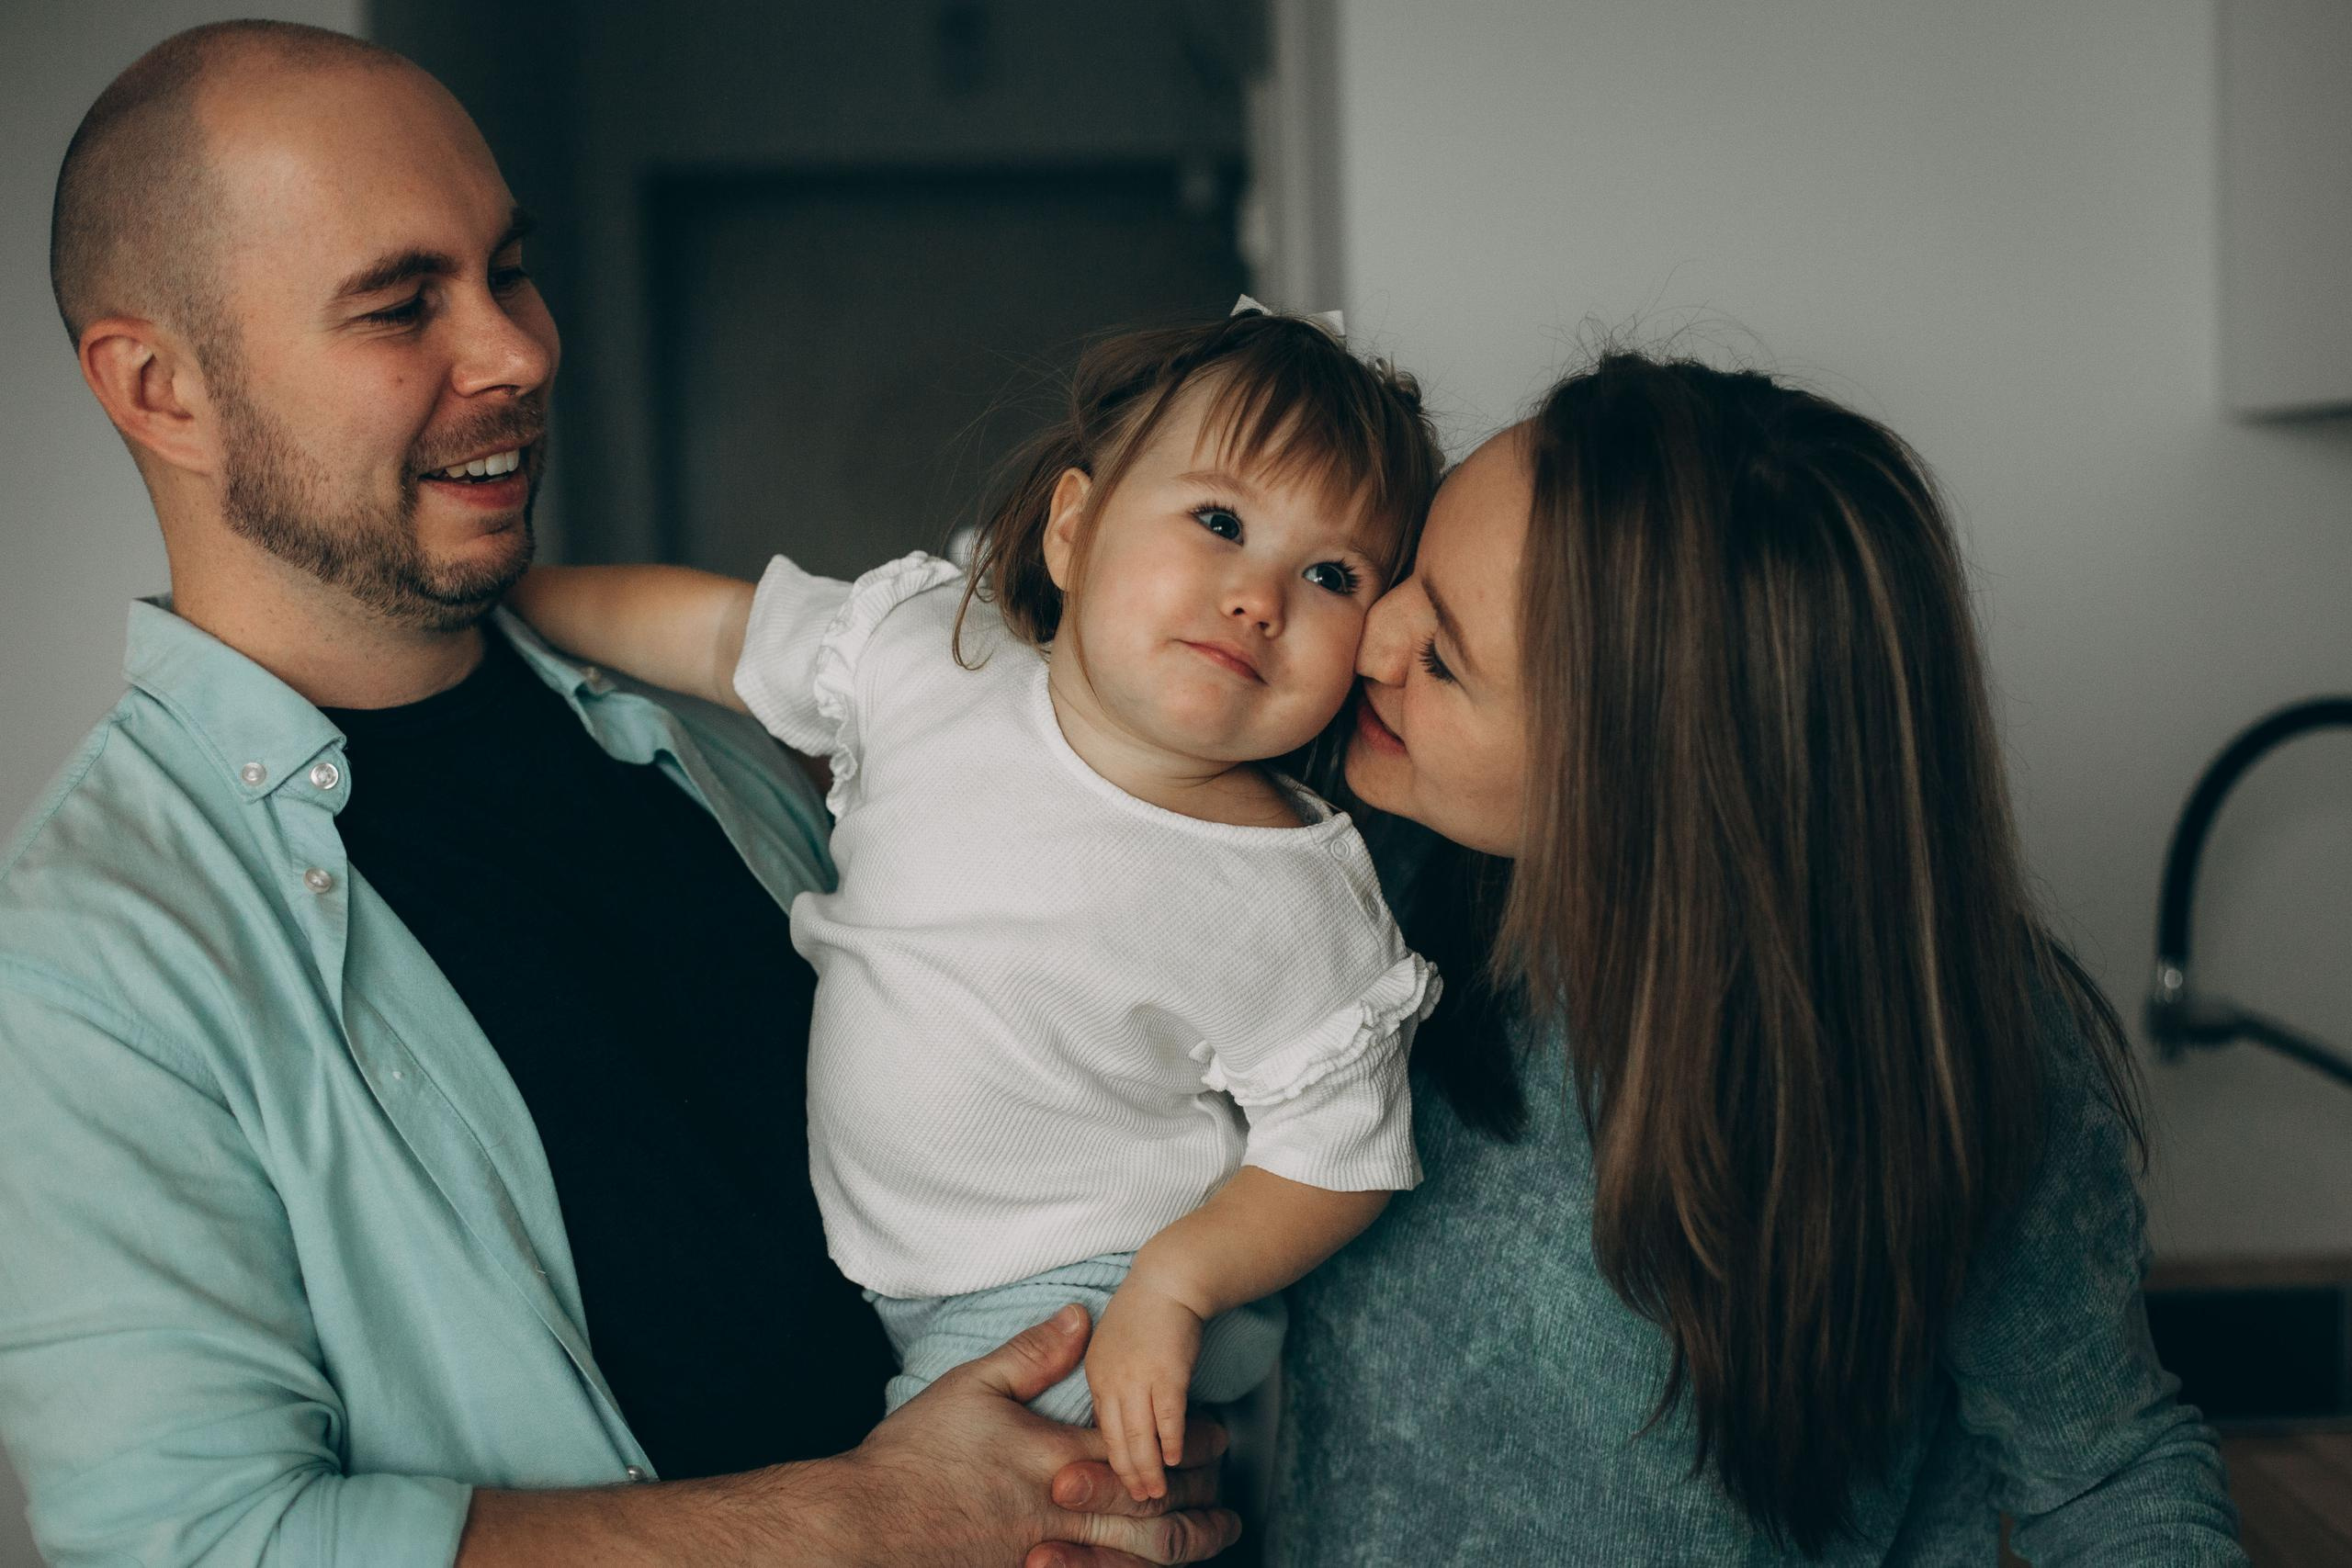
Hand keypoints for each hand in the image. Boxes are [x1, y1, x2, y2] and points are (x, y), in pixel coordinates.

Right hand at [836, 1303, 1237, 1567]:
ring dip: (1186, 1546)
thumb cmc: (914, 1458)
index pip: (1143, 1446)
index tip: (1217, 1433)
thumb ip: (1033, 1354)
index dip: (1188, 1441)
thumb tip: (1082, 1318)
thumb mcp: (970, 1387)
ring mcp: (1050, 1557)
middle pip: (1156, 1510)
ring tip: (1215, 1536)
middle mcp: (1063, 1512)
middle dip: (1202, 1499)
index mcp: (1054, 1457)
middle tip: (1228, 1491)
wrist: (865, 1530)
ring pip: (1139, 1559)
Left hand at [1086, 1281, 1207, 1501]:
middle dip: (1124, 1476)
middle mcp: (1110, 1379)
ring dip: (1147, 1469)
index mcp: (1095, 1373)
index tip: (1116, 1483)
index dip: (1108, 1460)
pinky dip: (1170, 1444)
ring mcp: (1137, 1377)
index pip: (1098, 1428)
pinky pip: (1167, 1420)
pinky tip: (1174, 1460)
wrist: (1170, 1280)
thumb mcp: (1111, 1346)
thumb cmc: (1146, 1312)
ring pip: (1138, 1437)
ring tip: (1155, 1494)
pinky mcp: (1167, 1374)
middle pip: (1114, 1440)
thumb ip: (1111, 1382)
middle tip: (1135, 1503)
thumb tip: (1115, 1418)